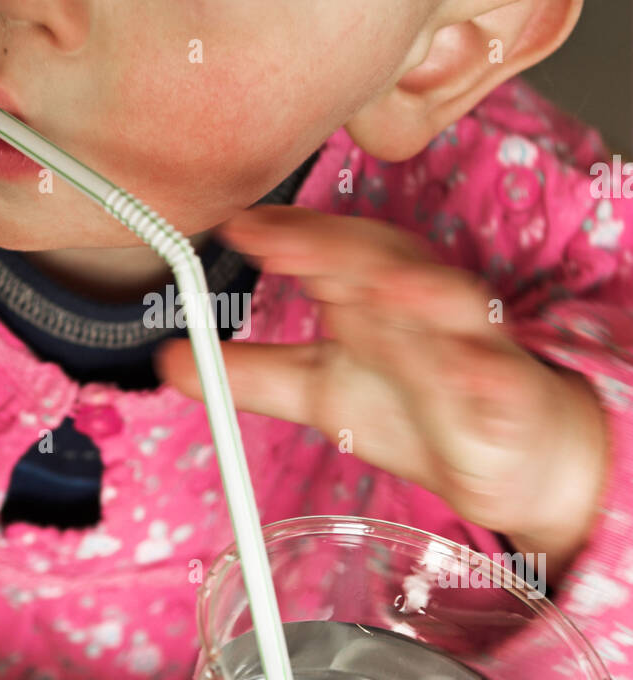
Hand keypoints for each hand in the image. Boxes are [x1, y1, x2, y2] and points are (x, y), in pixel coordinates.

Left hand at [154, 205, 606, 562]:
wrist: (505, 454)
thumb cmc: (411, 403)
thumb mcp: (318, 389)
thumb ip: (250, 371)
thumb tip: (170, 358)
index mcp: (373, 292)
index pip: (330, 247)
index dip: (288, 233)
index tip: (236, 225)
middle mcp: (421, 305)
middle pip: (382, 260)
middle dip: (332, 246)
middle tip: (276, 238)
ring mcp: (470, 346)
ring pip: (448, 304)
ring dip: (416, 291)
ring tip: (377, 286)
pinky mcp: (509, 396)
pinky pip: (500, 380)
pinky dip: (483, 373)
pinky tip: (463, 372)